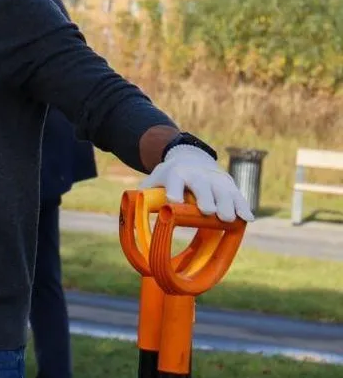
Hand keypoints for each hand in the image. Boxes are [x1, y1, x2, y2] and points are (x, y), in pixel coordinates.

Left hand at [139, 145, 254, 222]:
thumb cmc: (169, 176)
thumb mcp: (154, 180)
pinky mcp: (229, 185)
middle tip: (209, 212)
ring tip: (228, 219)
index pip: (175, 182)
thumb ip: (143, 194)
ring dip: (227, 205)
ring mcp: (215, 179)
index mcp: (176, 174)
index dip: (175, 191)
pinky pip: (238, 196)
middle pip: (202, 186)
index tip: (175, 202)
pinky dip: (243, 207)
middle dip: (206, 198)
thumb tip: (129, 213)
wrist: (191, 158)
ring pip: (223, 192)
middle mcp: (197, 175)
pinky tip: (247, 219)